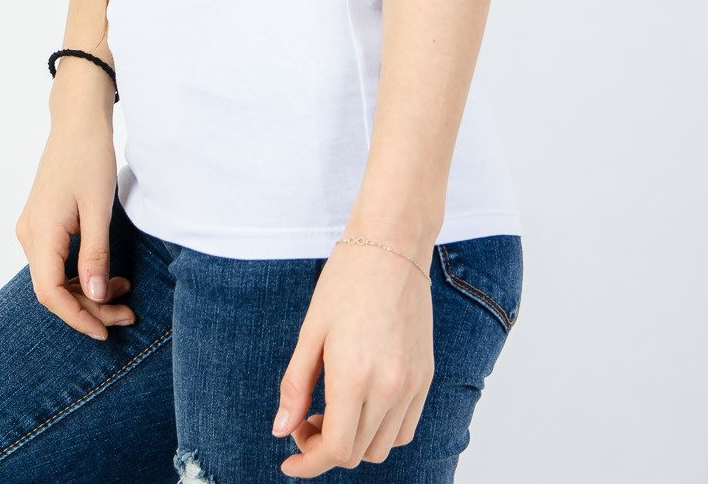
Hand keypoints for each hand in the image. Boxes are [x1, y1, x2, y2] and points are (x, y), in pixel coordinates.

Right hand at [14, 120, 135, 341]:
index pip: (51, 293)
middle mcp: (30, 235)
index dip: (77, 318)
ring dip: (87, 291)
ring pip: (56, 278)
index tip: (105, 331)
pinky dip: (81, 273)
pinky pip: (57, 262)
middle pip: (53, 290)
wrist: (78, 122)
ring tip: (123, 294)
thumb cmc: (89, 157)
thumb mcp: (98, 208)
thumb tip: (94, 296)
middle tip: (126, 314)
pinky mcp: (42, 224)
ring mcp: (33, 229)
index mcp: (40, 232)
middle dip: (89, 308)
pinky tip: (107, 274)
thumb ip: (96, 254)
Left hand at [272, 241, 433, 474]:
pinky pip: (405, 428)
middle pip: (357, 453)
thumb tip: (281, 428)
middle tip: (306, 419)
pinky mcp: (426, 376)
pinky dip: (382, 431)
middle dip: (324, 449)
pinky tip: (362, 404)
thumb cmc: (346, 280)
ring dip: (354, 442)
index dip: (309, 463)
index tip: (289, 459)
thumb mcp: (311, 331)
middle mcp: (389, 388)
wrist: (391, 246)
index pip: (335, 450)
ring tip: (333, 410)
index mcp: (354, 376)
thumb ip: (295, 385)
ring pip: (383, 447)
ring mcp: (413, 384)